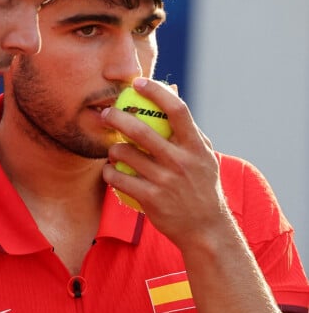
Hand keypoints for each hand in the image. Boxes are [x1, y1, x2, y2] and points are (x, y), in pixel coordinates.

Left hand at [101, 77, 228, 248]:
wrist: (206, 230)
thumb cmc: (202, 185)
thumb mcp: (204, 154)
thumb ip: (187, 125)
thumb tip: (171, 88)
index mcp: (196, 146)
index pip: (177, 109)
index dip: (156, 92)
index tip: (138, 82)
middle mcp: (181, 161)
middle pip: (141, 131)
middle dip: (117, 117)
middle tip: (106, 113)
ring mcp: (166, 181)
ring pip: (125, 154)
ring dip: (112, 149)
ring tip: (113, 150)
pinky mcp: (151, 199)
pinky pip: (119, 178)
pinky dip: (109, 172)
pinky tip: (110, 170)